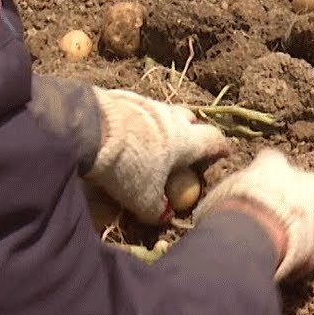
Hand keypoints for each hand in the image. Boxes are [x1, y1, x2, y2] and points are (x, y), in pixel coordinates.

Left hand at [86, 88, 229, 223]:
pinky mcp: (119, 98)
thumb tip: (162, 216)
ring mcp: (145, 104)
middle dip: (192, 128)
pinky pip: (135, 109)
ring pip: (162, 112)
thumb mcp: (143, 200)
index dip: (220, 147)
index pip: (214, 140)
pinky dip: (136, 120)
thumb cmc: (128, 167)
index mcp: (186, 140)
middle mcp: (170, 118)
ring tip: (153, 140)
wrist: (89, 130)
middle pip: (189, 118)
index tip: (224, 152)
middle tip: (187, 142)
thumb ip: (157, 209)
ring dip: (162, 124)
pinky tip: (125, 134)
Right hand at [193, 149, 313, 281]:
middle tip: (312, 203)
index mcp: (271, 167)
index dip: (272, 171)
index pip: (273, 159)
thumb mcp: (219, 200)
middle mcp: (300, 179)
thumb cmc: (230, 213)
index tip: (269, 182)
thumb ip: (228, 199)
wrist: (253, 232)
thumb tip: (218, 210)